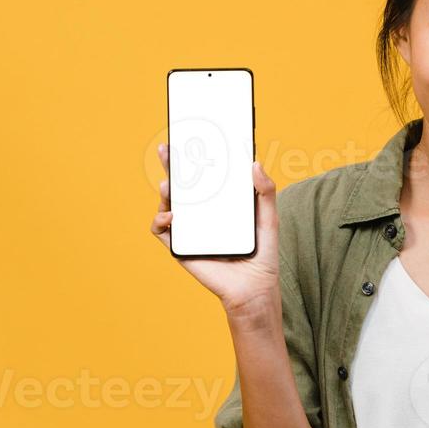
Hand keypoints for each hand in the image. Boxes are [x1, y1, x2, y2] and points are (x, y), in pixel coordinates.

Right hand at [149, 142, 281, 312]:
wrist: (254, 288)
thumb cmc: (262, 254)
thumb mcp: (268, 218)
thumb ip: (265, 192)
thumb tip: (255, 163)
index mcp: (220, 204)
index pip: (205, 176)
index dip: (196, 158)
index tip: (192, 138)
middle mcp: (201, 214)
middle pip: (182, 185)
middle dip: (172, 165)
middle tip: (169, 148)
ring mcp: (189, 229)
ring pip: (168, 204)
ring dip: (165, 191)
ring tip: (169, 183)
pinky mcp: (180, 247)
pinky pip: (161, 230)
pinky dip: (160, 220)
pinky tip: (170, 216)